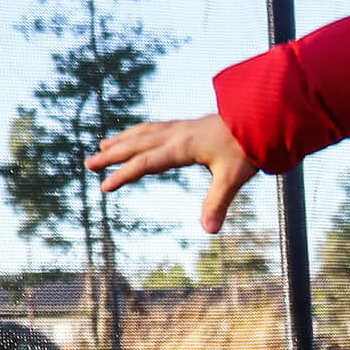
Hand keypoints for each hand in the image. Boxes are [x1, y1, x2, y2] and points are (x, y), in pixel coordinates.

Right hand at [86, 112, 258, 232]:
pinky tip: (137, 135)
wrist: (261, 117)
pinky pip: (155, 127)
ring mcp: (181, 127)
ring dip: (122, 140)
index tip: (104, 187)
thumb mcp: (233, 178)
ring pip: (144, 132)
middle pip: (136, 144)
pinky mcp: (188, 124)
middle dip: (111, 155)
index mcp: (182, 146)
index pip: (145, 163)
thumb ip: (218, 203)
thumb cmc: (247, 147)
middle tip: (88, 164)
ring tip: (102, 146)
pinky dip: (139, 131)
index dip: (123, 175)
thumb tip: (210, 231)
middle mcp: (176, 133)